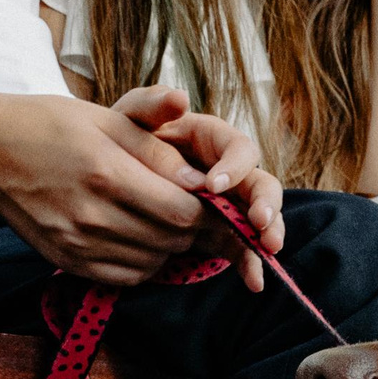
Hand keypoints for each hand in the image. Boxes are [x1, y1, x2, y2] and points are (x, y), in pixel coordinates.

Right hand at [0, 87, 209, 284]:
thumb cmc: (49, 126)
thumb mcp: (105, 119)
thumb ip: (157, 150)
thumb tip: (200, 181)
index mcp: (106, 173)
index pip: (182, 211)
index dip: (205, 208)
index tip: (206, 195)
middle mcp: (92, 215)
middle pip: (172, 240)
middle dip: (191, 226)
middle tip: (186, 205)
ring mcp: (79, 244)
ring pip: (154, 262)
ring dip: (168, 245)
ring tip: (159, 217)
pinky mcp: (69, 262)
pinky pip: (127, 277)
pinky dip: (143, 262)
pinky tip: (137, 236)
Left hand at [130, 89, 285, 291]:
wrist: (109, 182)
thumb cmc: (121, 144)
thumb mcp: (130, 120)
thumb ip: (151, 105)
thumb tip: (180, 97)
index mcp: (213, 140)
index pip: (240, 149)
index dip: (234, 167)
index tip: (214, 186)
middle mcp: (229, 172)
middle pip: (261, 184)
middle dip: (266, 204)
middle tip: (259, 222)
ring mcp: (229, 205)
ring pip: (261, 218)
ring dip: (268, 233)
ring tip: (268, 249)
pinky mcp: (221, 232)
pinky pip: (243, 248)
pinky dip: (250, 264)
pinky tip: (254, 281)